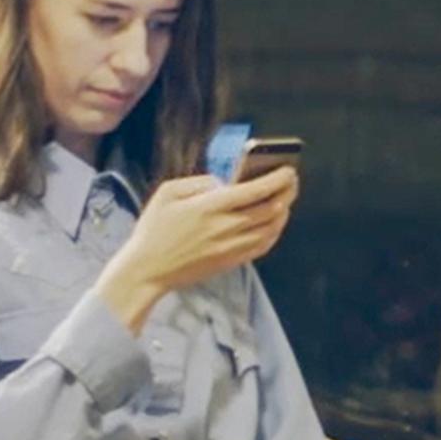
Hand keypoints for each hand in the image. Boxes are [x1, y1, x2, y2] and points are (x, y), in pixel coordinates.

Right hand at [95, 169, 295, 327]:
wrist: (148, 270)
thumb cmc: (154, 230)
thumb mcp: (167, 193)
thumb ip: (197, 182)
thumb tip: (221, 182)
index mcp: (210, 206)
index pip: (256, 190)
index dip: (277, 178)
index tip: (288, 169)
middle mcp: (226, 227)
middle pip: (271, 209)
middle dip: (288, 191)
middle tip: (292, 180)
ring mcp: (231, 247)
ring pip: (271, 228)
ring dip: (284, 212)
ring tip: (286, 199)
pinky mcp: (231, 262)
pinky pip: (263, 246)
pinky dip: (275, 232)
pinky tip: (275, 223)